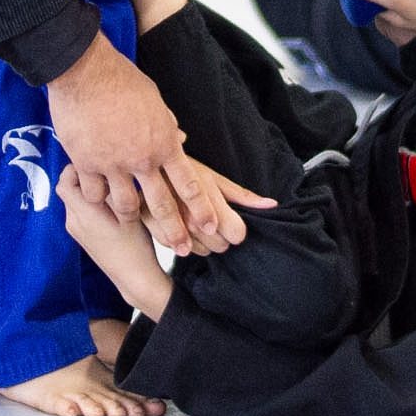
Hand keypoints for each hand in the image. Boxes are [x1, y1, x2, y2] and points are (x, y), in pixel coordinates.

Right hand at [50, 37, 271, 251]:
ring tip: (130, 222)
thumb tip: (178, 137)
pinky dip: (97, 198)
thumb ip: (165, 127)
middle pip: (162, 204)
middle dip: (174, 230)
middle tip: (181, 248)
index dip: (201, 208)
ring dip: (130, 216)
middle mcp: (142, 159)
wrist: (86, 72)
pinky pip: (94, 193)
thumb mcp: (154, 102)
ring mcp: (114, 164)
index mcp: (164, 143)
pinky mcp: (86, 164)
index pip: (189, 183)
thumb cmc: (122, 80)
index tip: (210, 226)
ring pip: (125, 205)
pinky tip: (97, 199)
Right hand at [159, 159, 274, 255]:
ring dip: (201, 241)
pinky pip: (179, 250)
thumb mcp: (214, 177)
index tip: (228, 219)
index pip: (237, 234)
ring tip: (193, 220)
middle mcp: (192, 218)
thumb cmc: (183, 168)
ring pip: (201, 252)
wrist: (143, 163)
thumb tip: (272, 205)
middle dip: (219, 235)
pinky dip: (181, 242)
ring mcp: (174, 228)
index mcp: (211, 202)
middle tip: (210, 218)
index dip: (235, 229)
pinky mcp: (157, 233)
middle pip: (220, 246)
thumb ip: (243, 195)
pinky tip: (179, 227)